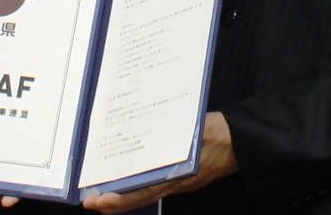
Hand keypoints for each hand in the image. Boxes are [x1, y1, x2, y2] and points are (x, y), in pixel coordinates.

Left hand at [81, 112, 236, 212]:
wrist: (241, 143)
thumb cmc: (219, 133)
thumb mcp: (197, 129)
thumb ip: (177, 134)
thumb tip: (155, 132)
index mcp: (180, 174)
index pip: (144, 192)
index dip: (120, 199)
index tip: (100, 199)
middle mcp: (177, 183)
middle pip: (139, 198)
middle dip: (113, 202)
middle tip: (90, 200)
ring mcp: (179, 184)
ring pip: (144, 195)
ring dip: (122, 196)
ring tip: (100, 193)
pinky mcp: (180, 179)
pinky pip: (153, 188)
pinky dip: (136, 189)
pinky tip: (125, 181)